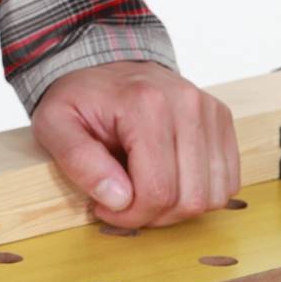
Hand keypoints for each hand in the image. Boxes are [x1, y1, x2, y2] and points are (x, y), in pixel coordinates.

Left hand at [32, 61, 239, 228]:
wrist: (104, 65)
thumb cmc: (79, 97)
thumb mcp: (53, 124)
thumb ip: (78, 161)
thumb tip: (118, 199)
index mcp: (144, 105)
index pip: (156, 189)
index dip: (132, 216)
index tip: (105, 210)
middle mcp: (186, 104)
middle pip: (190, 197)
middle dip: (154, 216)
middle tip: (124, 206)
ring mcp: (210, 111)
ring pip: (214, 194)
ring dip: (179, 208)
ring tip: (144, 193)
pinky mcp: (221, 120)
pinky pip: (227, 180)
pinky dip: (199, 192)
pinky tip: (167, 180)